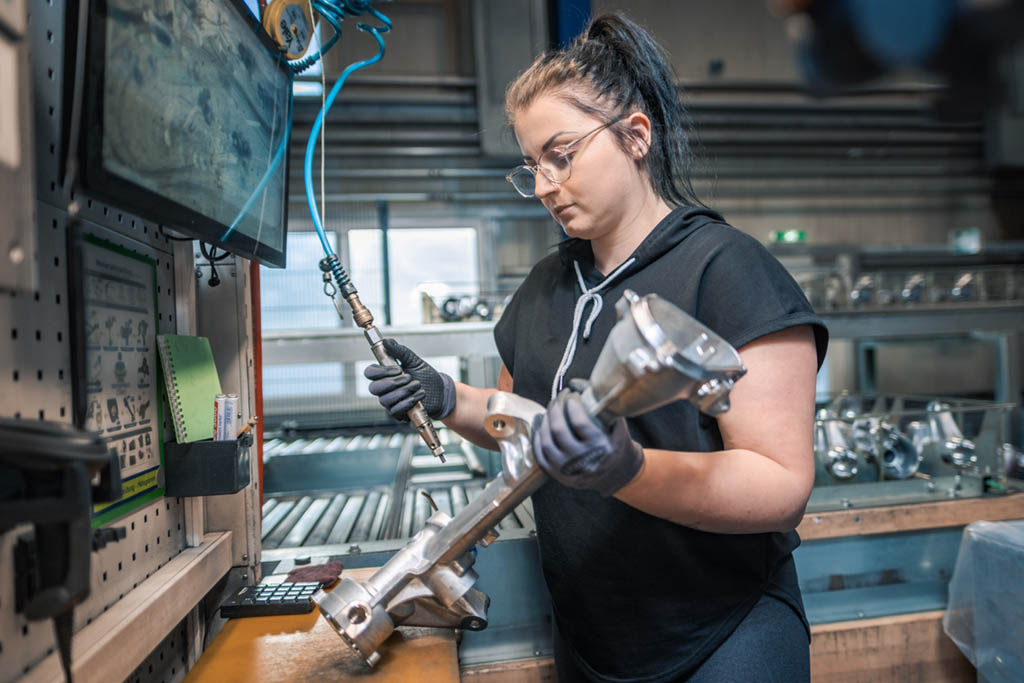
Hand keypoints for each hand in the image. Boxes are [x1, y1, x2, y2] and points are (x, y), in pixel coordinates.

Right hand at [363, 339, 455, 420]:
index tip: (398, 368)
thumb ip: (400, 351)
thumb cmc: (426, 376)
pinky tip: (419, 395)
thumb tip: (387, 341)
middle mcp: (384, 389)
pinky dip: (409, 401)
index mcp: (385, 375)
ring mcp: (390, 402)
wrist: (440, 391)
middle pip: (374, 388)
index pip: (370, 373)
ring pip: (385, 400)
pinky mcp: (399, 414)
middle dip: (393, 382)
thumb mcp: (414, 360)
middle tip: (408, 377)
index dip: (381, 371)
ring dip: (403, 391)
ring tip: (417, 385)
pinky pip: (395, 410)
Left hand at [532, 382, 643, 496]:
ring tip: (551, 409)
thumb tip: (576, 383)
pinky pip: (540, 455)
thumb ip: (602, 403)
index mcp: (600, 447)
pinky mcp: (558, 475)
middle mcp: (582, 460)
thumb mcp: (617, 424)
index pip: (580, 422)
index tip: (572, 394)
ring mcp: (568, 470)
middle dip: (555, 408)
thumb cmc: (616, 443)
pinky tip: (543, 425)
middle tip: (558, 398)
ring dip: (546, 421)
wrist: (616, 474)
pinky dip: (539, 437)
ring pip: (547, 442)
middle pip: (559, 430)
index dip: (571, 403)